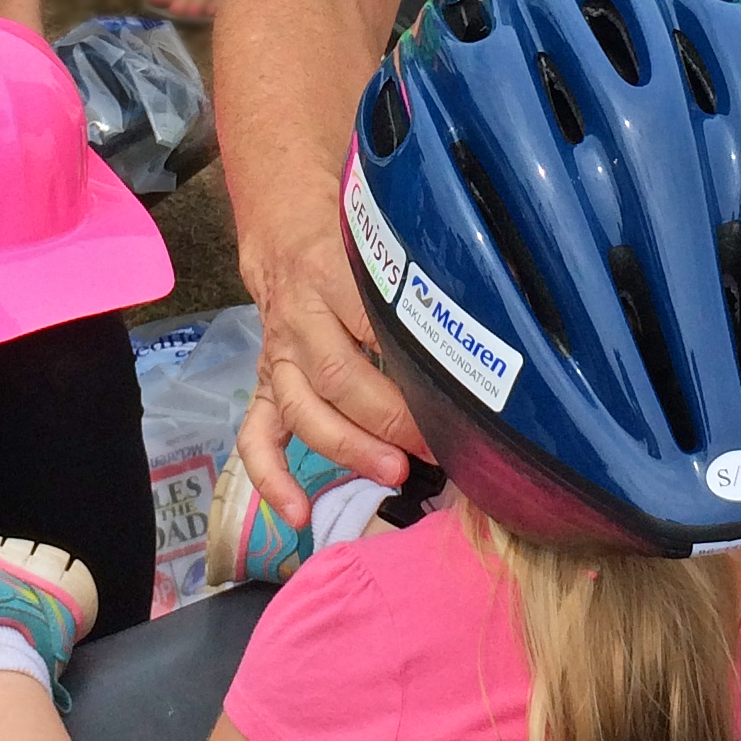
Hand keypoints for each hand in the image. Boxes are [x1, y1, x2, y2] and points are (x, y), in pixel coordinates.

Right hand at [236, 230, 426, 525]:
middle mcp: (298, 317)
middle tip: (436, 446)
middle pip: (338, 376)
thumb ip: (415, 270)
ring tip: (394, 473)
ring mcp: (276, 356)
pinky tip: (297, 513)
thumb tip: (483, 308)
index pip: (370, 323)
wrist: (282, 226)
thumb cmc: (345, 234)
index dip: (410, 368)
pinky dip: (271, 479)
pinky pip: (257, 437)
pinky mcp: (263, 385)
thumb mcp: (381, 234)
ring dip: (349, 448)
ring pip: (302, 410)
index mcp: (329, 272)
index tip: (452, 398)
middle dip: (389, 419)